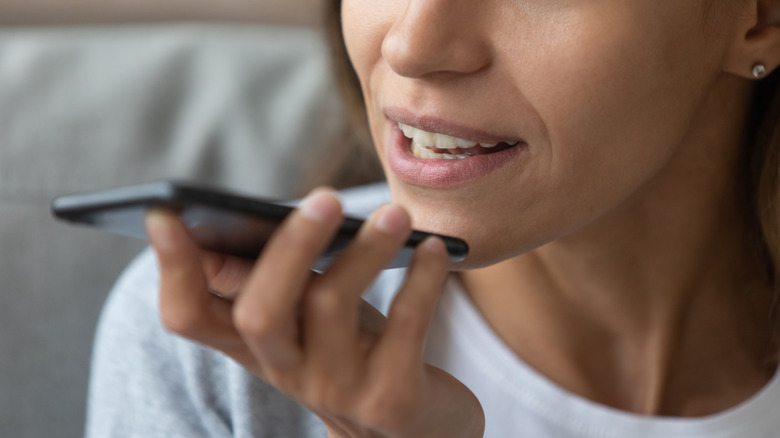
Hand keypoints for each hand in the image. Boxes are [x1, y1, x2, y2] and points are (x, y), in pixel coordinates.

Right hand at [145, 188, 484, 437]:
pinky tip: (433, 251)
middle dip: (289, 250)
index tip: (165, 213)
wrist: (411, 426)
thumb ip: (267, 276)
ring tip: (397, 215)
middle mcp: (284, 370)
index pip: (188, 316)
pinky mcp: (390, 400)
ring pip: (333, 308)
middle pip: (259, 313)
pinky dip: (422, 282)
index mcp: (253, 343)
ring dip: (367, 251)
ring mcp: (335, 390)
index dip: (172, 269)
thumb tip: (218, 221)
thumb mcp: (304, 314)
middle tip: (326, 197)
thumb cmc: (352, 347)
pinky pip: (405, 330)